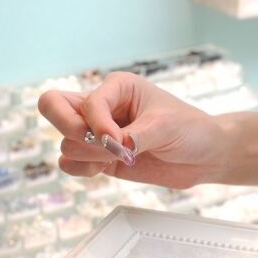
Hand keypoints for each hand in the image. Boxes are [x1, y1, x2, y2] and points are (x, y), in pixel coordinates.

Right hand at [37, 72, 225, 188]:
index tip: (121, 143)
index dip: (98, 125)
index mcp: (117, 87)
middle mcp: (102, 107)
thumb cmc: (190, 130)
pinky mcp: (100, 159)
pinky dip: (81, 170)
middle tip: (95, 145)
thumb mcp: (165, 127)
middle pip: (52, 106)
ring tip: (116, 160)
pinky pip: (71, 163)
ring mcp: (98, 134)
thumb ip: (134, 137)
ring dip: (84, 156)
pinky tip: (105, 170)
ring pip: (64, 142)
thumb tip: (108, 147)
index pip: (87, 103)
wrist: (205, 155)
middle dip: (67, 128)